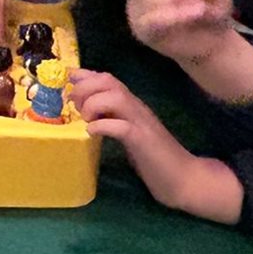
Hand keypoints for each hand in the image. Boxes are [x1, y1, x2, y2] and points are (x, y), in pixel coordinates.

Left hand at [69, 68, 243, 224]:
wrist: (182, 178)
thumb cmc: (152, 157)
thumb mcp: (127, 132)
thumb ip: (111, 117)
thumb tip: (86, 110)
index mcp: (132, 105)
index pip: (109, 79)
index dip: (86, 75)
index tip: (69, 78)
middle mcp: (137, 108)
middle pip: (109, 81)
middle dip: (86, 87)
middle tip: (75, 106)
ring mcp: (142, 123)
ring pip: (116, 97)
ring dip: (94, 104)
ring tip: (87, 120)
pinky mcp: (144, 141)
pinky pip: (122, 127)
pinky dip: (103, 126)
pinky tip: (93, 133)